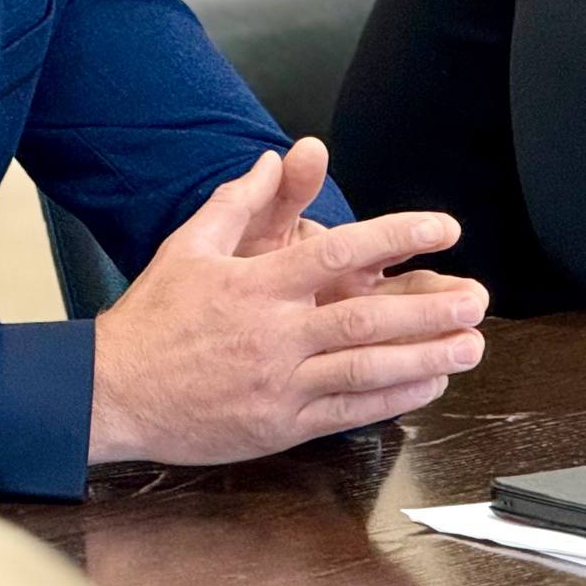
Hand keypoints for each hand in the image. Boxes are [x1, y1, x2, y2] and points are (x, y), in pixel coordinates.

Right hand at [89, 149, 488, 465]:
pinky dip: (391, 401)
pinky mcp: (278, 426)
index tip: (443, 229)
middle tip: (477, 298)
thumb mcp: (188, 247)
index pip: (340, 252)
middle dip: (430, 309)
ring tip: (471, 346)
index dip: (397, 237)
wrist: (107, 393)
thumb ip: (238, 202)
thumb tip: (272, 159)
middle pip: (367, 318)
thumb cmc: (150, 319)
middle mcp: (275, 334)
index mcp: (258, 285)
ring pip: (366, 370)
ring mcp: (279, 384)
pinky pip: (346, 413)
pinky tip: (427, 386)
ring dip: (425, 358)